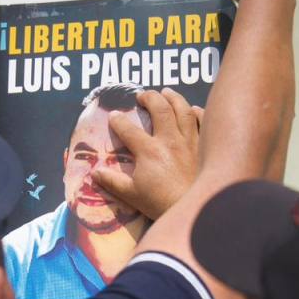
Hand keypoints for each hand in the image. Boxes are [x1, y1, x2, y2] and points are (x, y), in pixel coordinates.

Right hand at [91, 88, 202, 219]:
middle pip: (160, 109)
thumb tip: (94, 173)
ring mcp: (189, 141)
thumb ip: (112, 182)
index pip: (129, 129)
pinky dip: (198, 113)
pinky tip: (193, 108)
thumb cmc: (161, 202)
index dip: (118, 121)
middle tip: (142, 95)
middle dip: (149, 98)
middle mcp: (169, 140)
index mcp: (148, 150)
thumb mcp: (132, 194)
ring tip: (166, 92)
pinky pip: (202, 122)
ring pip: (182, 110)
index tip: (113, 116)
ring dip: (173, 97)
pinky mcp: (204, 147)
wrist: (195, 207)